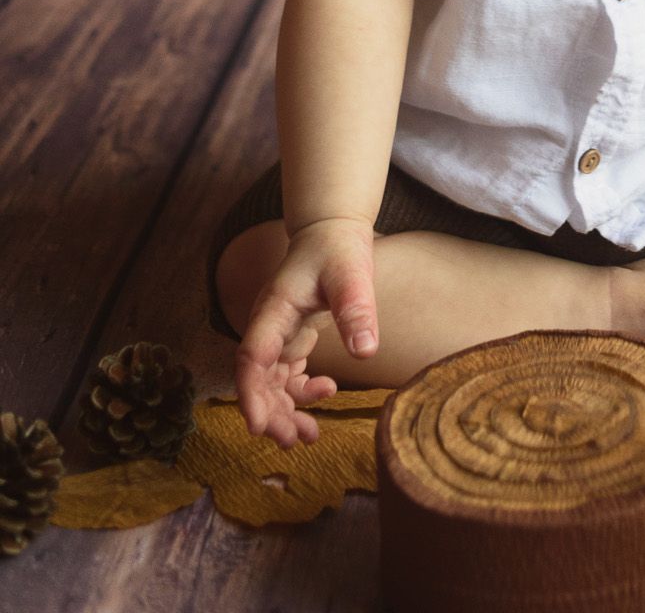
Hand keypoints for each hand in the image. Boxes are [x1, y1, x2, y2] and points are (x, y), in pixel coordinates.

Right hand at [236, 216, 378, 448]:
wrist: (332, 230)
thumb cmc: (337, 248)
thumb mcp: (351, 275)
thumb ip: (355, 310)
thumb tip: (366, 353)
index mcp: (274, 309)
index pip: (252, 357)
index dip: (251, 394)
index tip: (256, 426)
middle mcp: (268, 325)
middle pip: (258, 379)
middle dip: (271, 413)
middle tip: (293, 442)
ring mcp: (277, 333)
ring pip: (271, 383)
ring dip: (284, 410)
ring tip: (309, 436)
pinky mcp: (291, 338)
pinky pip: (286, 375)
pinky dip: (300, 393)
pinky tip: (326, 393)